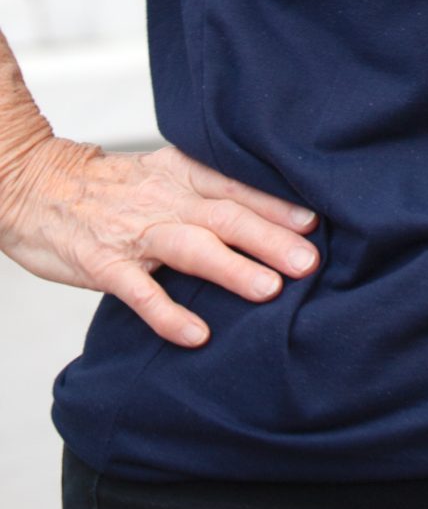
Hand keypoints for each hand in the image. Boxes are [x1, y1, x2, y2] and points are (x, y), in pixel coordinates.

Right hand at [0, 135, 319, 348]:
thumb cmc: (105, 187)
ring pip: (191, 247)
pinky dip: (168, 313)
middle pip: (226, 216)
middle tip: (310, 262)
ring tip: (270, 290)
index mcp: (179, 174)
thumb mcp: (158, 174)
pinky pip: (140, 291)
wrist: (32, 185)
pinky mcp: (103, 264)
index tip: (314, 222)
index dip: (276, 205)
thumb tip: (260, 215)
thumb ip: (202, 192)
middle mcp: (163, 199)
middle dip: (271, 239)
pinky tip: (196, 334)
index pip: (237, 187)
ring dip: (233, 268)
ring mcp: (133, 233)